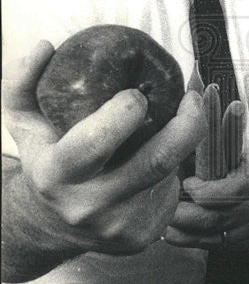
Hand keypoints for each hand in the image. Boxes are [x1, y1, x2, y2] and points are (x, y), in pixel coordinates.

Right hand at [3, 40, 206, 270]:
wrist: (49, 225)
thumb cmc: (43, 160)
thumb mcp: (23, 122)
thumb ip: (23, 82)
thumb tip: (44, 47)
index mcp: (56, 174)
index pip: (97, 142)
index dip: (126, 111)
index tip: (137, 92)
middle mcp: (88, 206)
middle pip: (156, 161)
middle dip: (185, 123)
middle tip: (189, 99)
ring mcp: (119, 226)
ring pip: (170, 175)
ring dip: (183, 143)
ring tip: (185, 117)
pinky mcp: (143, 236)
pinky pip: (170, 193)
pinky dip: (174, 169)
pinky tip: (164, 155)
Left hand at [164, 140, 248, 250]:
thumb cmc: (237, 156)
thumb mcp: (226, 144)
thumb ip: (205, 150)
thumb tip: (176, 153)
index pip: (229, 192)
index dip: (202, 192)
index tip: (185, 183)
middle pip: (217, 218)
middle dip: (186, 217)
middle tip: (164, 212)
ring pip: (216, 237)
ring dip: (186, 234)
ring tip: (165, 228)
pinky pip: (220, 246)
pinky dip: (197, 242)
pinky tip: (180, 235)